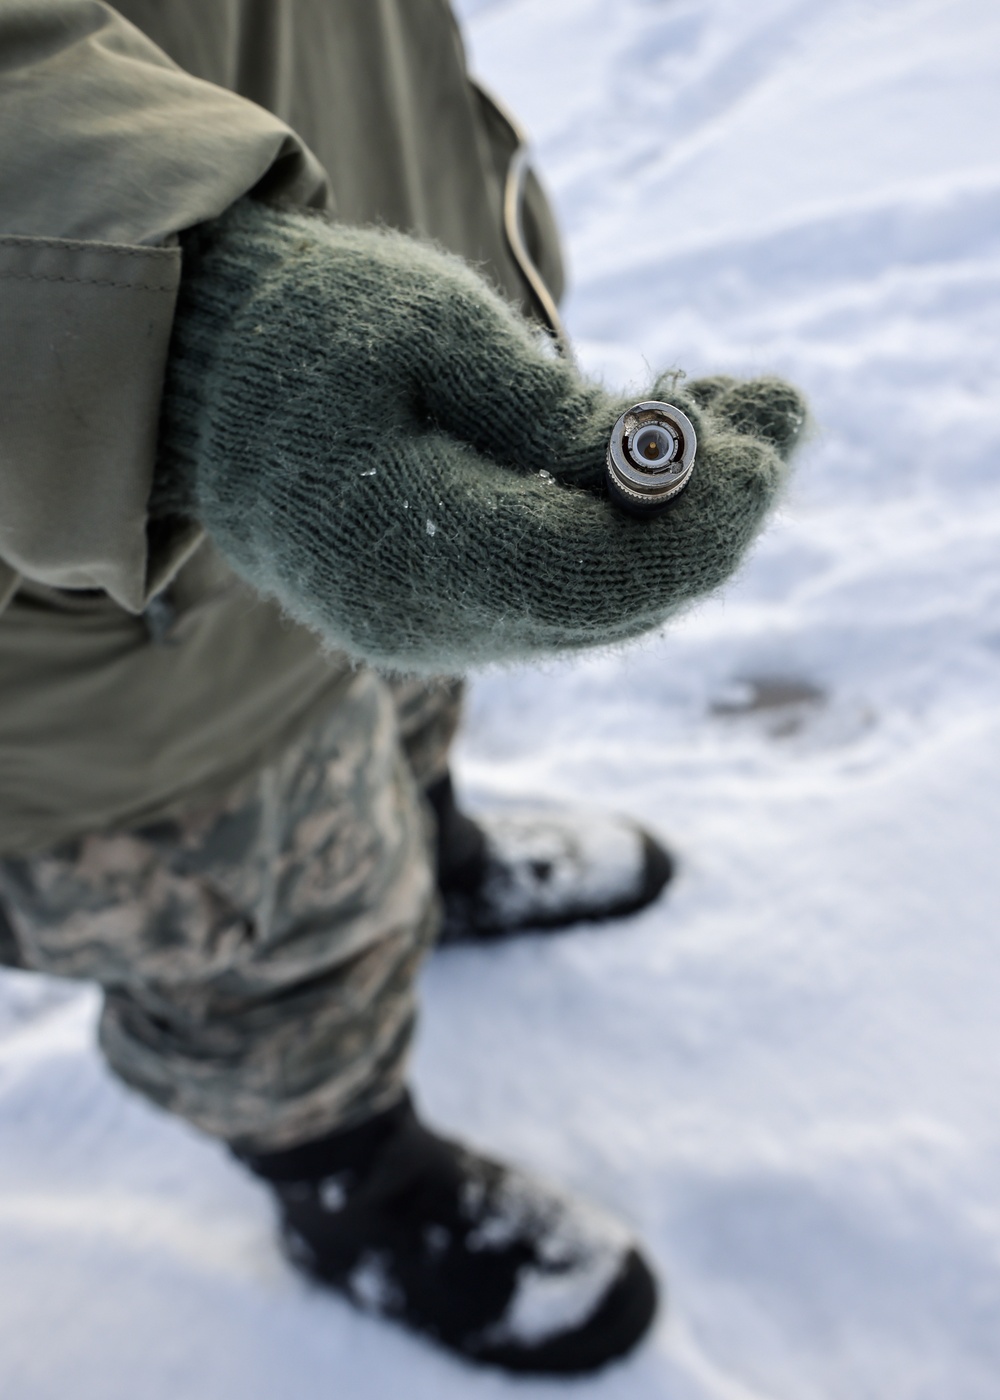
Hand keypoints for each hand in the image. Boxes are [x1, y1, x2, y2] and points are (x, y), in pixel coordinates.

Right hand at [157, 201, 806, 673]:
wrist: (207, 386)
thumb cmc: (308, 331)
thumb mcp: (429, 331)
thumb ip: (551, 411)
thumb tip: (677, 461)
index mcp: (404, 558)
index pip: (595, 580)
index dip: (702, 521)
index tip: (768, 433)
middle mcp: (429, 626)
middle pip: (618, 603)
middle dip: (717, 514)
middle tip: (779, 405)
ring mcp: (441, 633)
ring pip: (603, 602)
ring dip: (686, 518)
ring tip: (742, 406)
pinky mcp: (455, 611)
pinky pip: (568, 588)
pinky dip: (631, 525)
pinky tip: (664, 445)